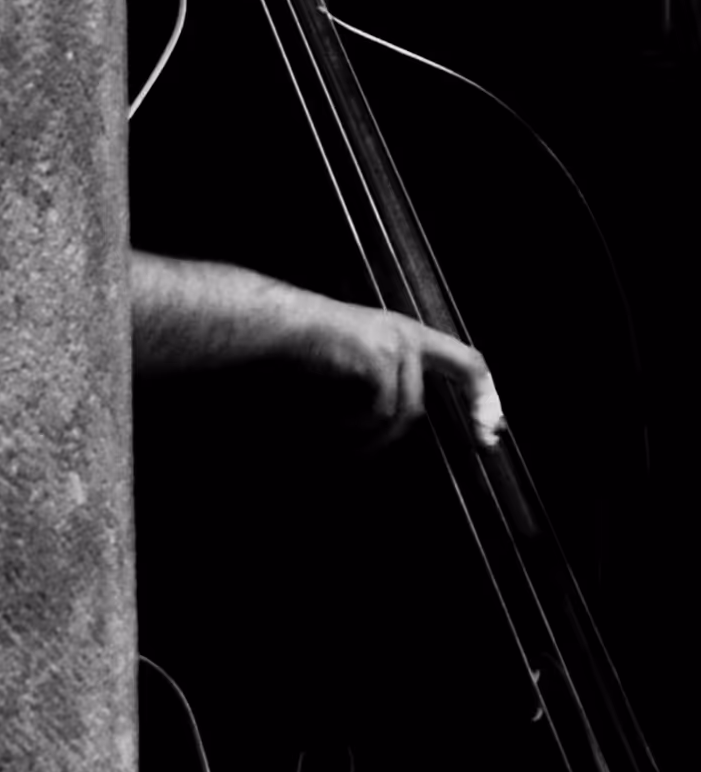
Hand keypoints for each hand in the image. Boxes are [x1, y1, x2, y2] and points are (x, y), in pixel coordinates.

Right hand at [299, 301, 503, 448]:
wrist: (278, 326)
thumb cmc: (306, 348)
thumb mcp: (359, 363)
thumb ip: (387, 384)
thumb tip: (404, 424)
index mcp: (407, 334)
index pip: (465, 359)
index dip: (485, 390)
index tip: (494, 423)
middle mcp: (408, 334)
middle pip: (466, 368)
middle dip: (482, 405)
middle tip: (486, 442)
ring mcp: (396, 343)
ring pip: (408, 409)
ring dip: (378, 436)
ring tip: (349, 445)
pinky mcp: (379, 357)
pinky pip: (379, 411)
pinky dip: (354, 425)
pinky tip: (330, 421)